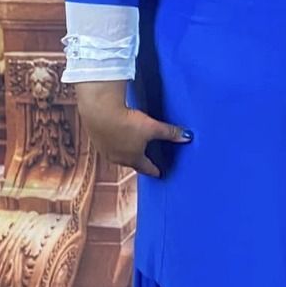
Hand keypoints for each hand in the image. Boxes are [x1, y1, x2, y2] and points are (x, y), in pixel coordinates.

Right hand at [74, 81, 190, 178]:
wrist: (100, 112)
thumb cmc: (127, 122)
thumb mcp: (152, 127)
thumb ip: (170, 132)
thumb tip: (187, 136)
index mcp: (134, 158)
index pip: (147, 168)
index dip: (154, 170)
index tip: (159, 173)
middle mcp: (119, 158)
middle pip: (132, 162)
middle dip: (139, 162)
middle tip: (145, 161)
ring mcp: (106, 150)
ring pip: (119, 155)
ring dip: (125, 152)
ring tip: (131, 148)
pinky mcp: (97, 139)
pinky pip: (109, 144)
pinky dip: (115, 142)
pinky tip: (116, 135)